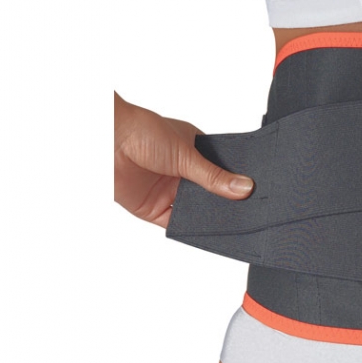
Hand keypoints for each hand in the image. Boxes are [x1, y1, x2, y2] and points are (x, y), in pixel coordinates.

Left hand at [114, 91, 253, 227]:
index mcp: (194, 151)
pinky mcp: (151, 208)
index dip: (236, 182)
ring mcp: (167, 191)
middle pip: (209, 193)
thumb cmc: (142, 131)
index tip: (255, 193)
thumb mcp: (187, 154)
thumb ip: (214, 176)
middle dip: (224, 202)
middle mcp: (182, 172)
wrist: (106, 140)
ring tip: (229, 225)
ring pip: (194, 210)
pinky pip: (174, 223)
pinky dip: (187, 228)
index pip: (221, 170)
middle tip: (248, 213)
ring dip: (207, 216)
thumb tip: (245, 187)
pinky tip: (202, 231)